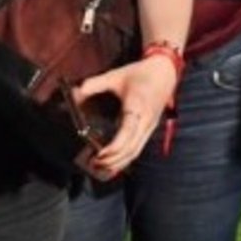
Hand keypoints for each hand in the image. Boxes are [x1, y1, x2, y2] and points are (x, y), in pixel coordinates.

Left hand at [75, 54, 180, 178]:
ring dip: (119, 163)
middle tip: (93, 164)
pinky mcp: (150, 129)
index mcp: (137, 107)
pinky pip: (138, 148)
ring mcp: (149, 126)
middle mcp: (145, 120)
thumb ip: (95, 83)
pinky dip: (126, 159)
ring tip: (100, 168)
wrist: (165, 72)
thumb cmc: (140, 73)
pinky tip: (114, 164)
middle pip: (131, 149)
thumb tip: (76, 92)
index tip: (98, 155)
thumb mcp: (115, 75)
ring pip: (136, 152)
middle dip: (112, 160)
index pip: (127, 133)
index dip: (113, 148)